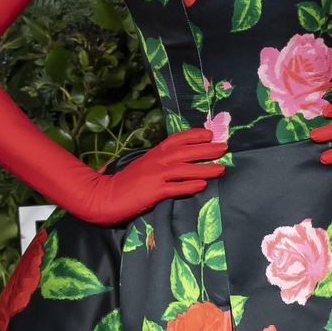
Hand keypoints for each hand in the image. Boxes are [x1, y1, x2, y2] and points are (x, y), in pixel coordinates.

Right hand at [84, 128, 226, 223]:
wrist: (106, 196)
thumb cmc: (127, 182)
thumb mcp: (145, 165)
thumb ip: (161, 161)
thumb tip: (182, 159)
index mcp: (155, 153)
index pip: (177, 139)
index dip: (195, 135)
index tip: (210, 134)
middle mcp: (157, 161)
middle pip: (186, 152)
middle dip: (207, 149)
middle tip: (224, 147)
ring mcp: (155, 176)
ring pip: (184, 169)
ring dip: (205, 168)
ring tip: (222, 169)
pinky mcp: (153, 192)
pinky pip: (175, 188)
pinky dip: (189, 186)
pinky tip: (202, 186)